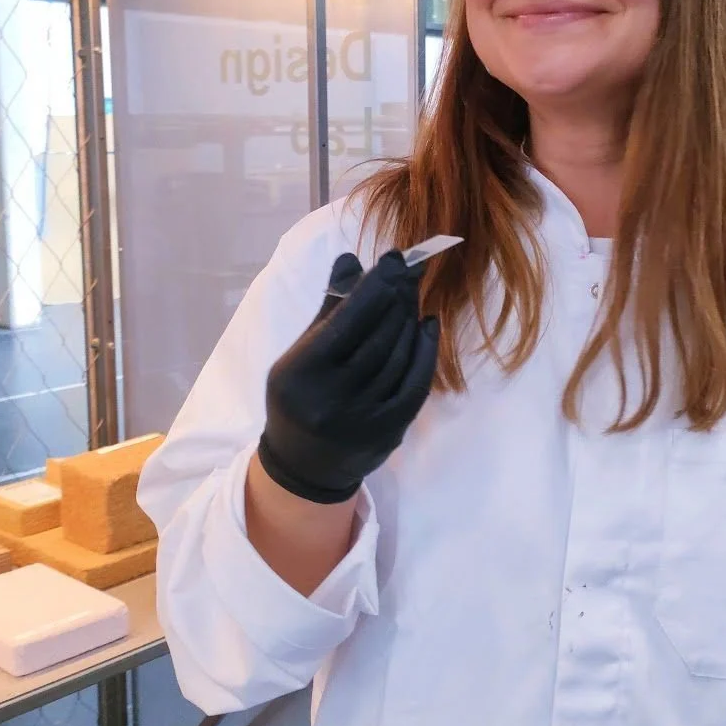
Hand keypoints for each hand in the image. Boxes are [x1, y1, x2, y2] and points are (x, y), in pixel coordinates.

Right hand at [257, 250, 439, 503]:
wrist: (304, 466)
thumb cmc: (298, 397)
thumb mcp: (298, 353)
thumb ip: (328, 309)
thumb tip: (351, 259)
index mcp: (301, 372)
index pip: (347, 321)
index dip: (375, 286)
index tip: (395, 259)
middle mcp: (332, 398)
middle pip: (378, 336)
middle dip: (397, 297)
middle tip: (409, 271)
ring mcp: (363, 419)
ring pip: (399, 357)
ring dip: (410, 320)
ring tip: (411, 295)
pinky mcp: (388, 432)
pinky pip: (415, 384)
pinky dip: (426, 352)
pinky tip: (428, 326)